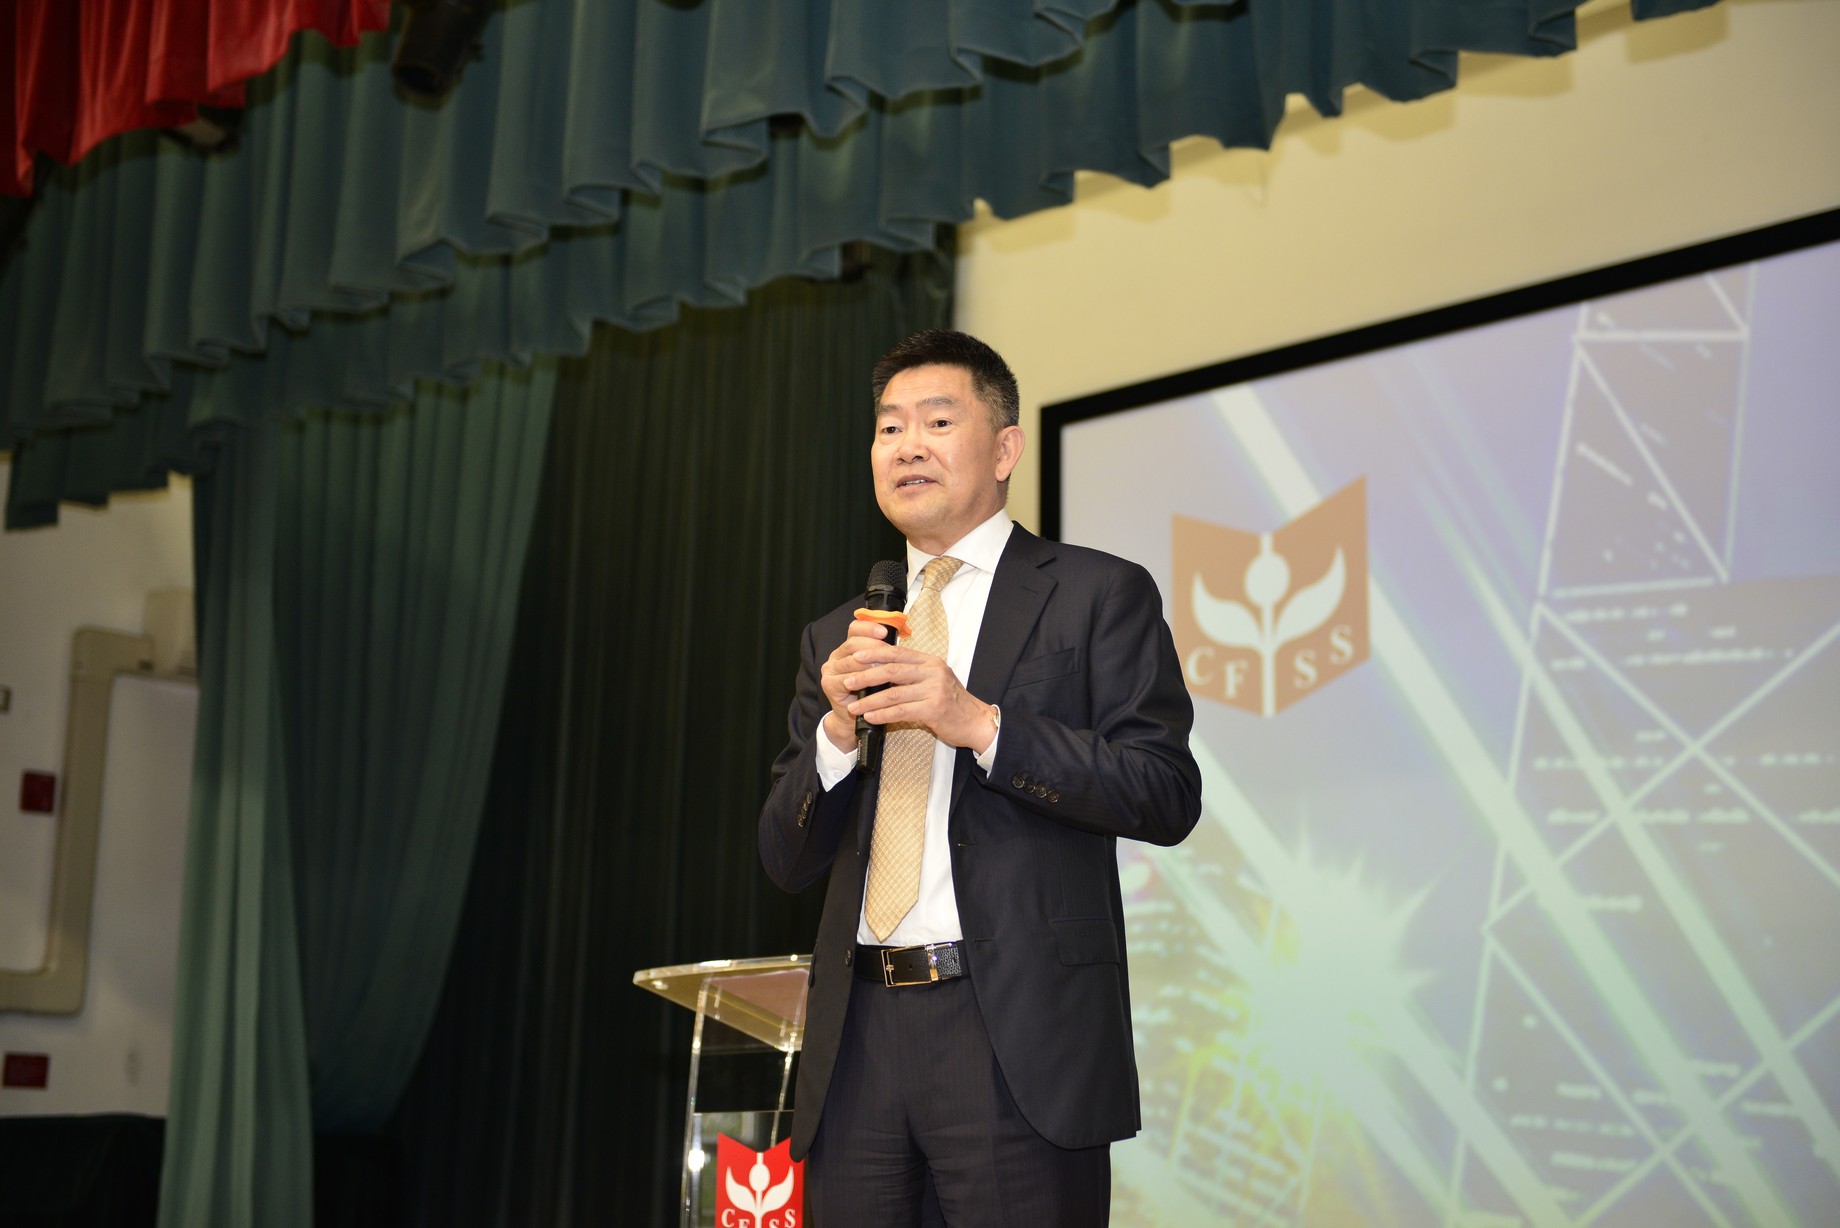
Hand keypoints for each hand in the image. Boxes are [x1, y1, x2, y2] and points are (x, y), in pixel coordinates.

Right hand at [818, 619, 900, 752]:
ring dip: (869, 664)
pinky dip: (860, 680)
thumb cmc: (873, 692)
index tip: (885, 631)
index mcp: (848, 648)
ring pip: (850, 661)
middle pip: (853, 642)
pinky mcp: (829, 685)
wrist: (859, 717)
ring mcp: (830, 670)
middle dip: (873, 646)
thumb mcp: (880, 671)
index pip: (855, 629)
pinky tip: (872, 682)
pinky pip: (845, 679)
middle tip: (890, 652)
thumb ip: (883, 656)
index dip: (869, 627)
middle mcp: (836, 656)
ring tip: (885, 667)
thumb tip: (900, 643)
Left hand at [836, 634, 997, 754]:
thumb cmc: (952, 702)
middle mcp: (933, 672)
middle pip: (892, 670)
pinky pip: (902, 711)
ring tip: (854, 707)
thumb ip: (914, 673)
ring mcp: (934, 689)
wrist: (975, 721)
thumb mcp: (936, 680)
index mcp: (931, 662)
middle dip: (866, 676)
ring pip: (894, 692)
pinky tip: (871, 717)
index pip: (898, 653)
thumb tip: (882, 670)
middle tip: (848, 681)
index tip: (856, 656)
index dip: (874, 653)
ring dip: (870, 700)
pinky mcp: (934, 709)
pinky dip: (883, 714)